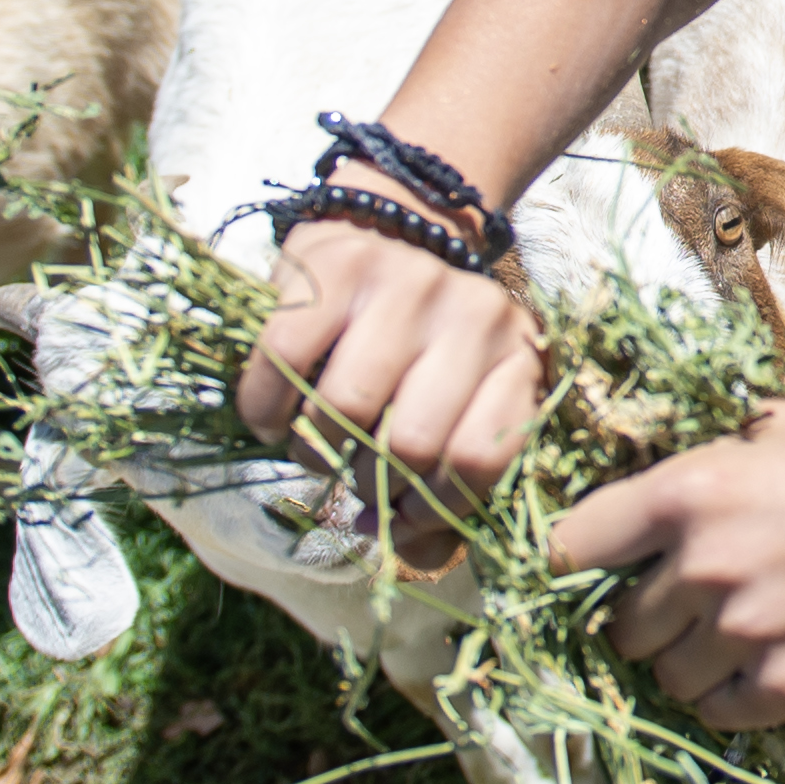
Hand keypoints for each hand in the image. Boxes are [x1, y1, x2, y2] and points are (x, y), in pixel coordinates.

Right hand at [237, 209, 540, 507]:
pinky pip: (283, 364)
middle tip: (352, 485)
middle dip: (370, 489)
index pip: (480, 461)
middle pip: (410, 446)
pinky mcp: (336, 269)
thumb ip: (450, 491)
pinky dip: (266, 414)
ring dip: (315, 454)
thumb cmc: (424, 346)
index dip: (433, 512)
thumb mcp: (461, 406)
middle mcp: (475, 316)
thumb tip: (416, 557)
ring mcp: (406, 285)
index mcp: (518, 359)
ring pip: (345, 410)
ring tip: (315, 450)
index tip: (401, 520)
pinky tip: (271, 423)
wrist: (393, 226)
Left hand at [552, 400, 784, 728]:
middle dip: (647, 617)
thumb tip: (640, 479)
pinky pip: (717, 713)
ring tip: (734, 635)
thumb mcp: (779, 424)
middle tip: (691, 604)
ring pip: (666, 677)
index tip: (600, 569)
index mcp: (690, 489)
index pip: (571, 546)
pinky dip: (729, 697)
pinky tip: (761, 665)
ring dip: (688, 662)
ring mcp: (750, 630)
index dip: (579, 560)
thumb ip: (703, 449)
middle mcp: (707, 563)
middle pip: (619, 625)